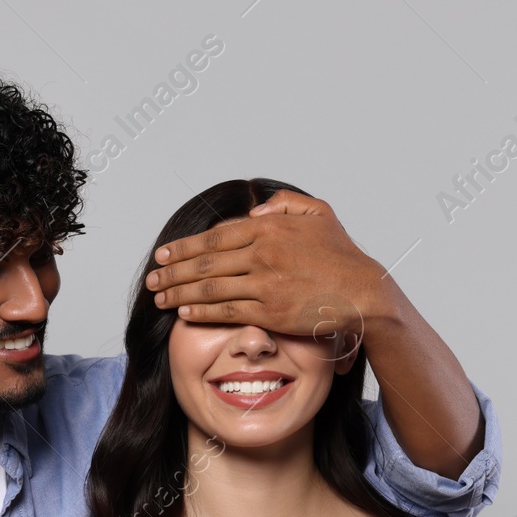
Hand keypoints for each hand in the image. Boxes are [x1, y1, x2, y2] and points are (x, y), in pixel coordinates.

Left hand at [143, 190, 400, 338]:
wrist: (363, 292)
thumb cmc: (342, 255)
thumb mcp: (319, 213)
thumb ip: (285, 204)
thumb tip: (254, 209)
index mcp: (269, 228)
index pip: (216, 237)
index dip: (185, 247)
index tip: (164, 254)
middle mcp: (262, 253)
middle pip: (205, 263)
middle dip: (173, 271)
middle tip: (152, 279)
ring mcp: (264, 283)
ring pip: (210, 288)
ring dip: (179, 293)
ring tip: (159, 298)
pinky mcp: (269, 311)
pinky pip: (226, 311)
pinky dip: (202, 312)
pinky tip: (184, 313)